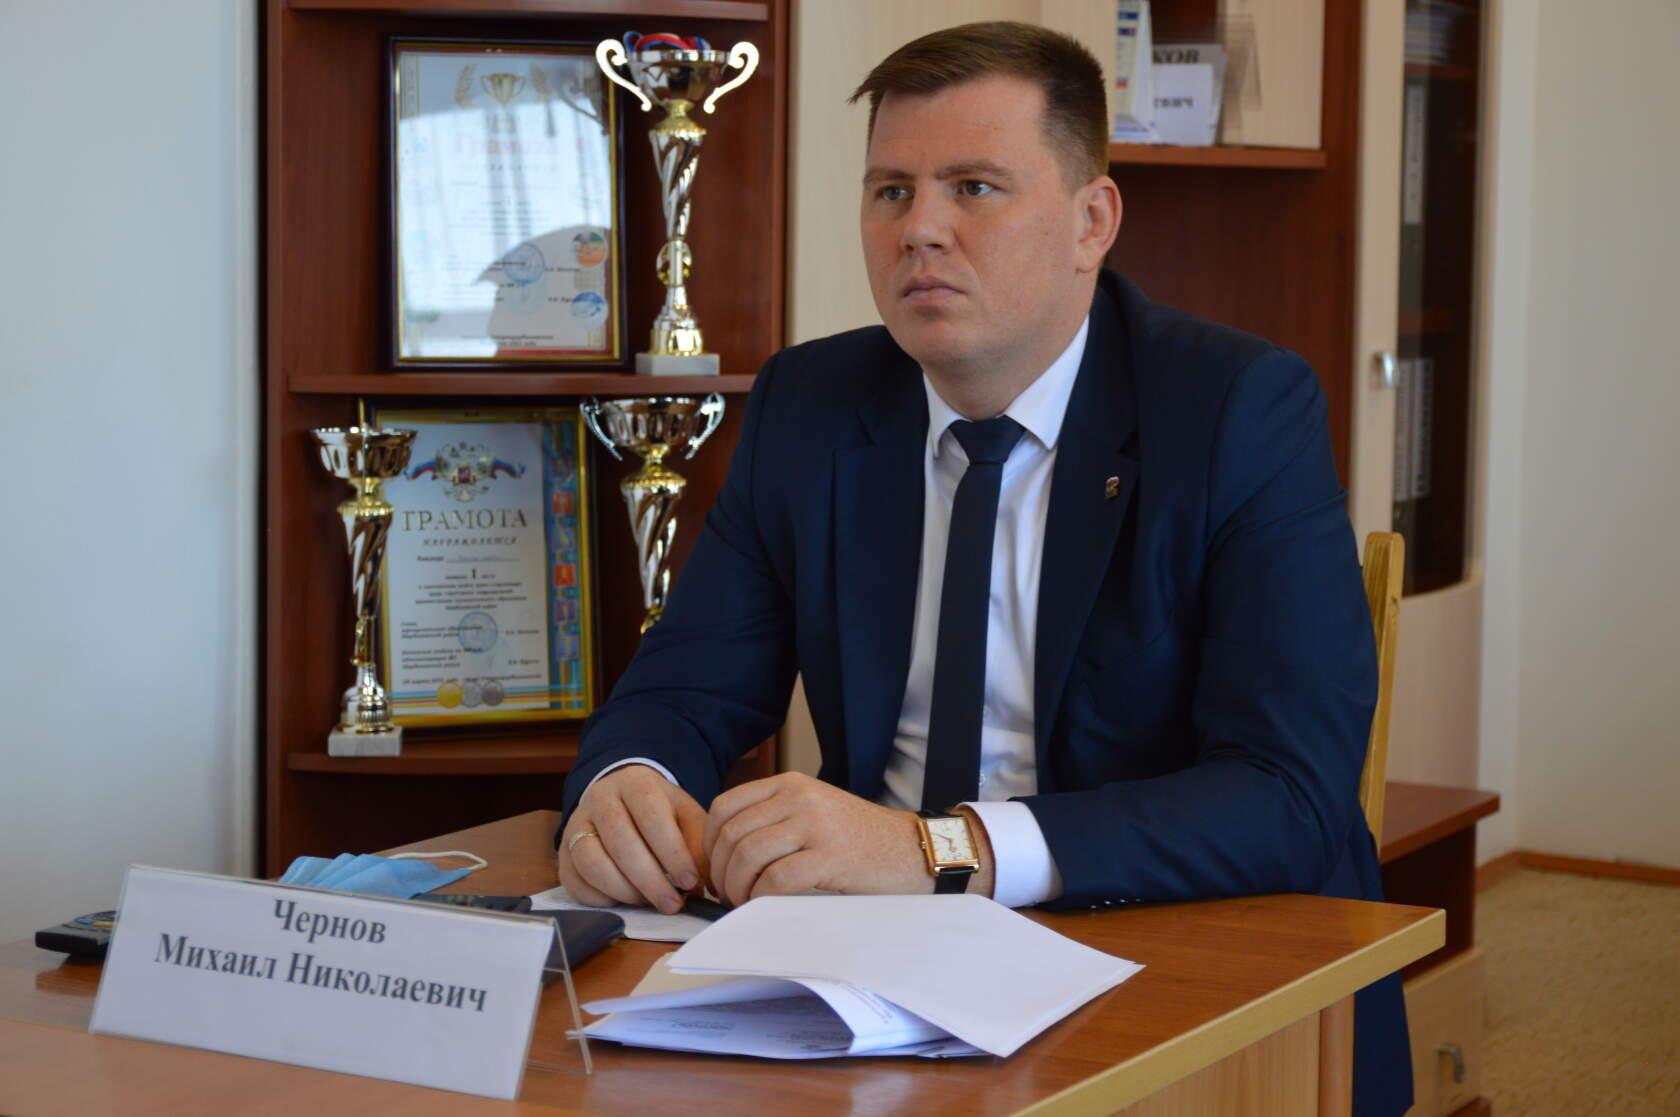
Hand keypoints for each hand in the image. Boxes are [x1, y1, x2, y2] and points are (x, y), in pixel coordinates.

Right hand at [557, 764, 707, 913]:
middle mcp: (600, 799)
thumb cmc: (661, 811)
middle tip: (672, 904)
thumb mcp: (686, 816)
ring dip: (623, 890)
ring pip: (591, 862)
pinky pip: (574, 881)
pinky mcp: (563, 851)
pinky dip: (600, 898)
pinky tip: (624, 901)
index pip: (652, 818)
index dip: (672, 854)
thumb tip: (698, 884)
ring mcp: (576, 824)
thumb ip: (696, 846)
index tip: (690, 881)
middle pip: (620, 842)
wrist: (624, 797)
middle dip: (649, 880)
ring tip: (648, 902)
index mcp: (636, 784)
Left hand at [703, 772, 932, 904]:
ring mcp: (815, 824)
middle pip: (732, 835)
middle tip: (728, 895)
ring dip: (738, 888)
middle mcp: (798, 797)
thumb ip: (775, 818)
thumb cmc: (861, 839)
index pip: (725, 807)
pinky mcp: (830, 856)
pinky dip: (762, 897)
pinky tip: (766, 905)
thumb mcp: (814, 811)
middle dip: (721, 873)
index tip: (716, 869)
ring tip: (746, 902)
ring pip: (748, 856)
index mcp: (790, 784)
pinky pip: (776, 879)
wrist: (913, 850)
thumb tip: (724, 851)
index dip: (710, 844)